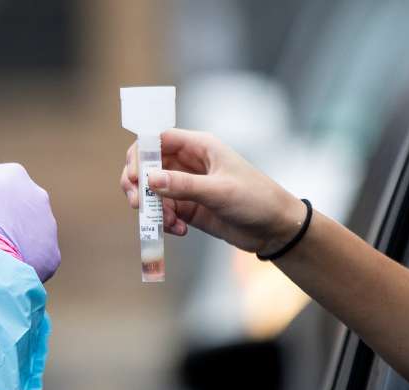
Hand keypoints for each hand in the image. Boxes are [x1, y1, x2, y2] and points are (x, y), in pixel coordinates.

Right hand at [119, 129, 306, 254]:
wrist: (275, 228)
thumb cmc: (255, 199)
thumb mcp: (219, 191)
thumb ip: (183, 185)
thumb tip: (149, 179)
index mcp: (199, 146)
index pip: (157, 139)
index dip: (139, 154)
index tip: (134, 176)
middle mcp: (189, 163)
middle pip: (147, 166)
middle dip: (138, 185)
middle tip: (138, 204)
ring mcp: (186, 186)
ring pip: (152, 191)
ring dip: (152, 209)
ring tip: (168, 224)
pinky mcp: (188, 208)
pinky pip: (164, 211)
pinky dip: (164, 222)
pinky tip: (179, 231)